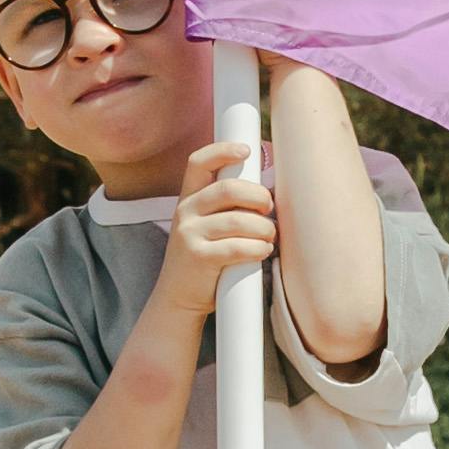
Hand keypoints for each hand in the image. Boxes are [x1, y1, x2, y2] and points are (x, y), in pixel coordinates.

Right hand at [147, 139, 278, 319]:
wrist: (178, 297)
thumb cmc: (205, 257)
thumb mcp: (205, 225)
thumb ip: (226, 207)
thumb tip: (267, 191)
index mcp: (189, 198)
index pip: (199, 162)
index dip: (222, 151)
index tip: (246, 150)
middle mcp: (185, 212)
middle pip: (229, 189)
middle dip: (258, 196)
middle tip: (268, 209)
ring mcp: (189, 235)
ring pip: (239, 220)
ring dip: (264, 228)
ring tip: (270, 237)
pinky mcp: (199, 258)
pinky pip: (237, 247)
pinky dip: (258, 248)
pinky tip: (263, 251)